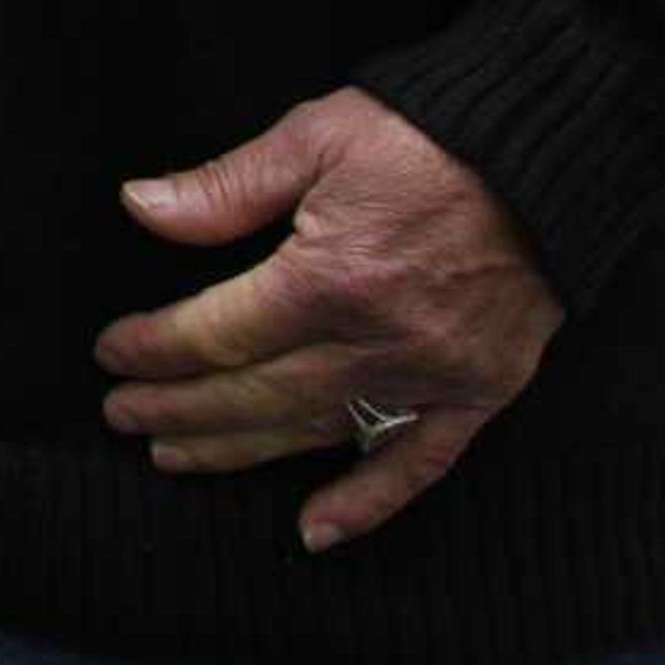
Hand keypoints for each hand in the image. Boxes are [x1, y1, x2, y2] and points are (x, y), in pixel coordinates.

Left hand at [95, 88, 562, 551]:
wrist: (552, 154)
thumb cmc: (426, 135)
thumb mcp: (314, 137)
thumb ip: (226, 187)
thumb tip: (140, 206)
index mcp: (333, 277)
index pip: (220, 332)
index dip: (158, 349)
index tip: (113, 356)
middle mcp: (383, 340)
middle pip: (257, 394)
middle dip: (180, 410)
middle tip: (123, 416)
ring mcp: (435, 374)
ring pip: (317, 431)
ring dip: (241, 450)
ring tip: (177, 456)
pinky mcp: (480, 392)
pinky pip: (418, 463)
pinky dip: (366, 502)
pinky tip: (314, 529)